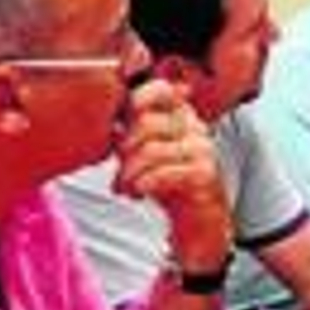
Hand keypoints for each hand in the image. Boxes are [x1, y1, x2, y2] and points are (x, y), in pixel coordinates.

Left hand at [113, 76, 231, 271]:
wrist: (197, 219)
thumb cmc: (169, 183)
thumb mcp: (145, 152)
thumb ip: (130, 132)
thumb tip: (104, 120)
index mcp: (180, 115)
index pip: (162, 89)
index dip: (137, 99)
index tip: (120, 122)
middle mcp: (195, 127)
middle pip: (148, 123)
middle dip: (124, 150)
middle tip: (119, 171)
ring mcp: (203, 149)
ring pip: (152, 149)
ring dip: (130, 173)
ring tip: (126, 187)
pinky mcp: (205, 173)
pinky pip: (165, 172)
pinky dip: (145, 184)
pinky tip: (139, 193)